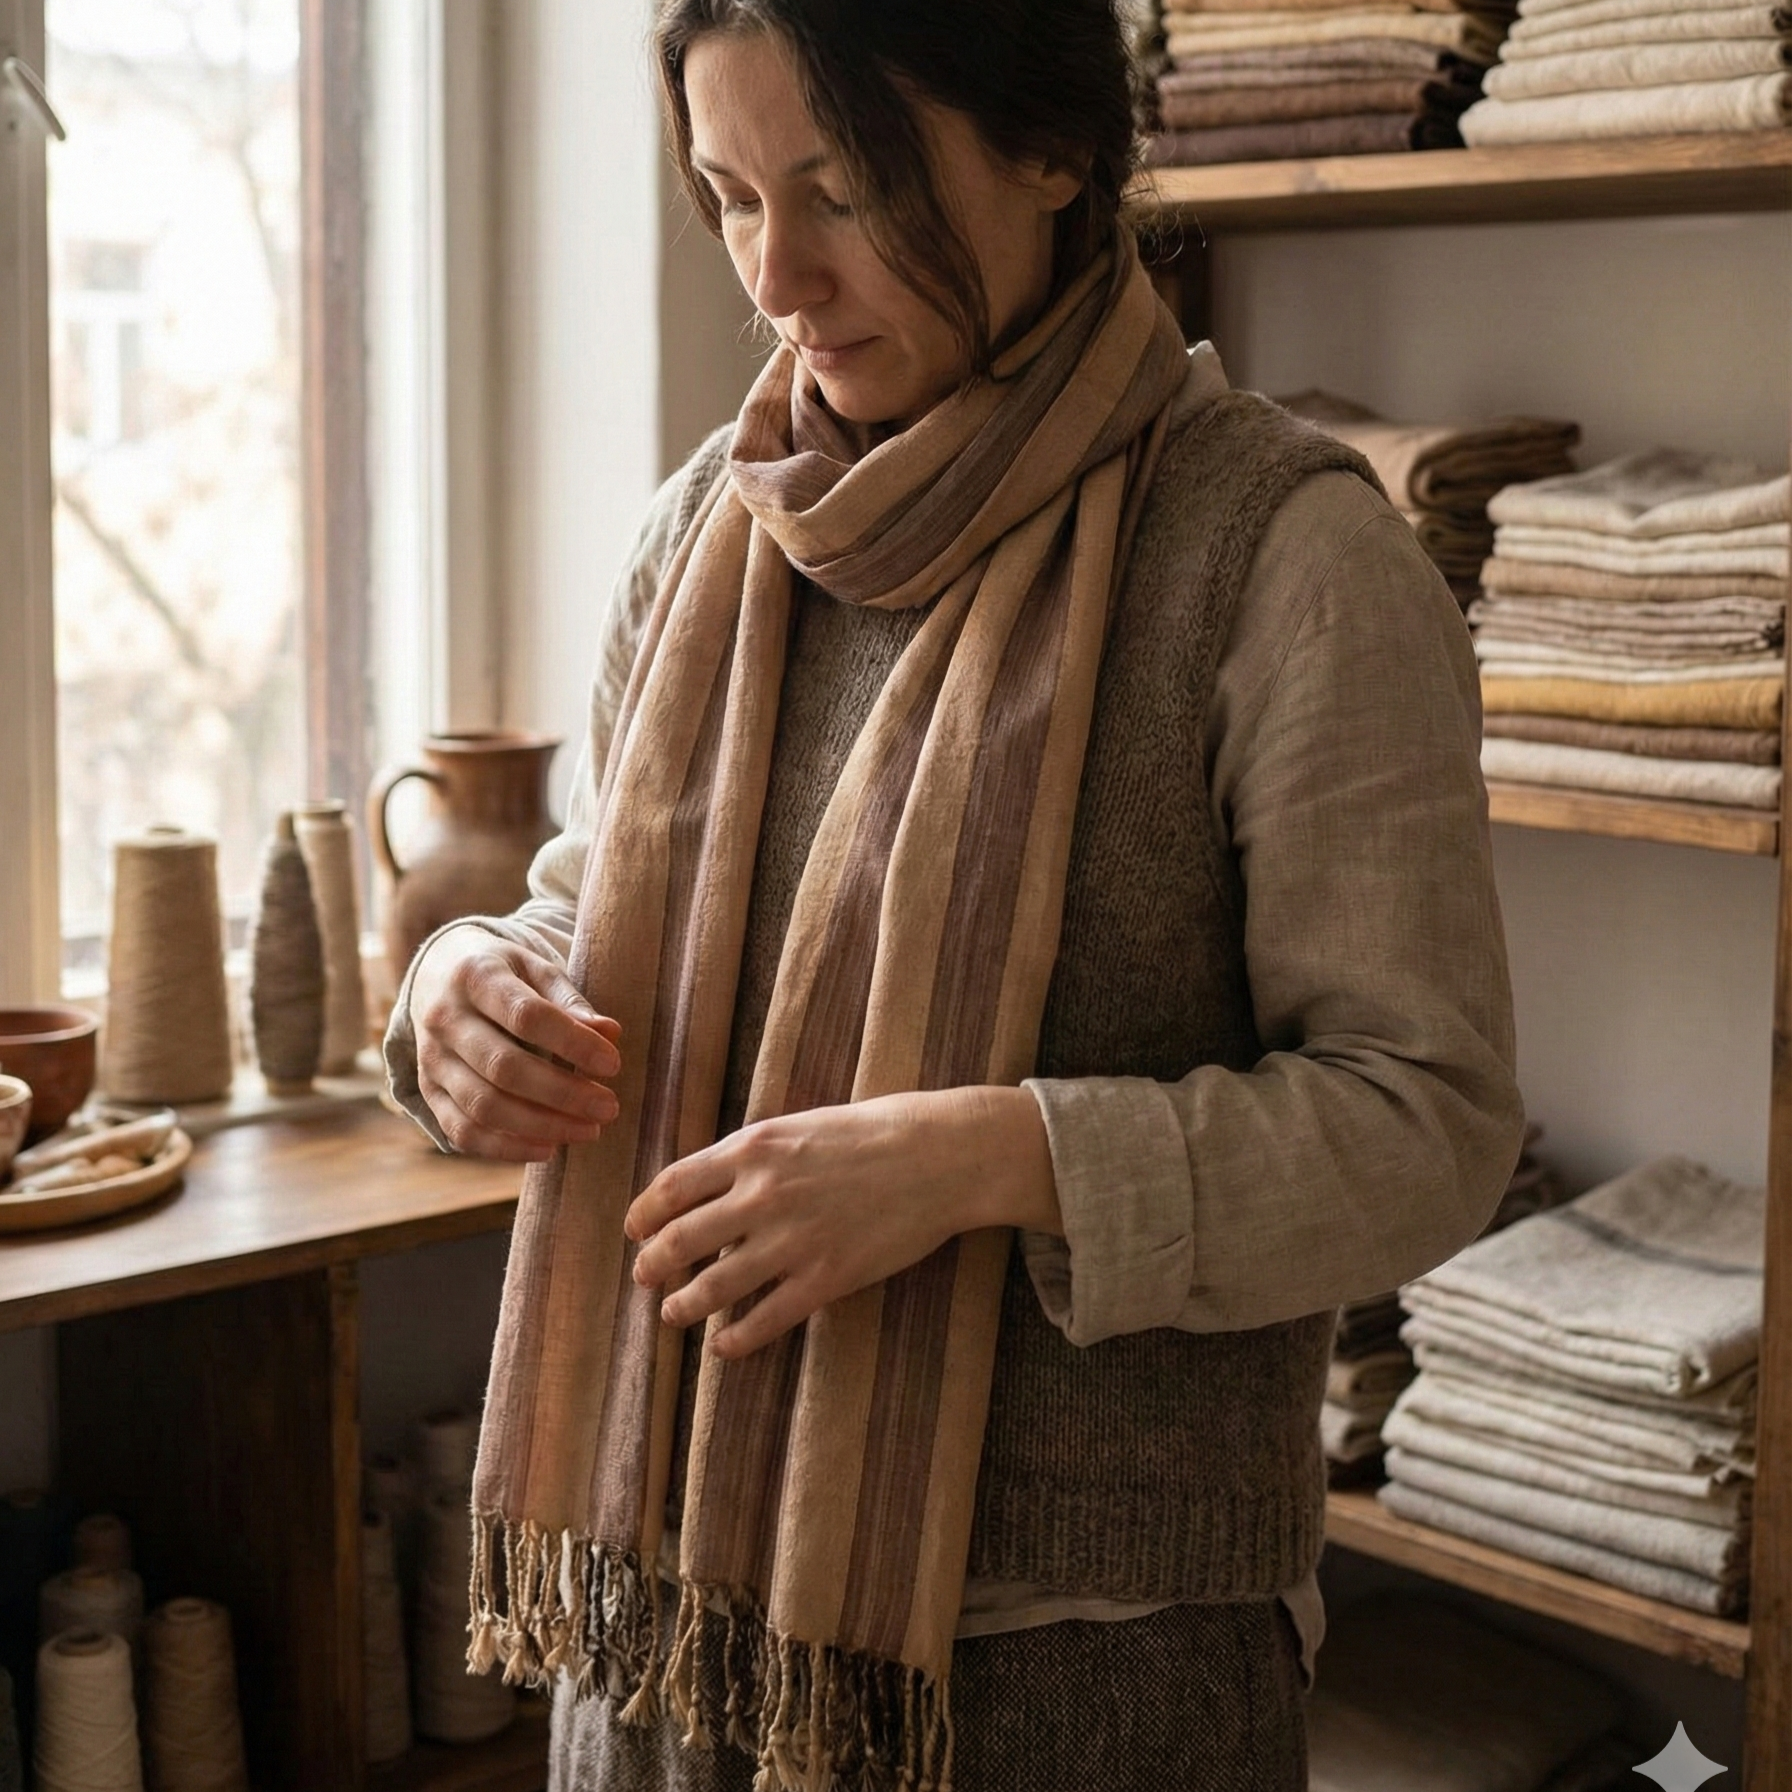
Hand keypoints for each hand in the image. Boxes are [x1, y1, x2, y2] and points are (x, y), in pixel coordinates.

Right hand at [409, 925, 622, 1161]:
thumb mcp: (535, 968)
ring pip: (483, 1106)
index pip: (527, 1016)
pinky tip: (549, 1147)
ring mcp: (431, 1059)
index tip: (613, 1064)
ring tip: (589, 1130)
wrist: (437, 974)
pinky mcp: (428, 1091)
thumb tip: (609, 1033)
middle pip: (504, 1067)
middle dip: (564, 1094)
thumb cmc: (504, 973)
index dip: (573, 1044)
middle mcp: (444, 1018)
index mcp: (476, 976)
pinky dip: (506, 1148)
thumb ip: (570, 1000)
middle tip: (609, 1107)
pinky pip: (462, 1131)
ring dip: (541, 1126)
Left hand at [626, 1085, 1059, 1357]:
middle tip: (644, 1276)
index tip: (635, 1230)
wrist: (938, 1156)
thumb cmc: (870, 1133)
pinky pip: (765, 1319)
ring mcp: (793, 1240)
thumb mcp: (799, 1126)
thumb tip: (708, 1186)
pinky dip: (734, 1339)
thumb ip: (752, 1155)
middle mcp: (763, 1194)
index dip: (644, 1214)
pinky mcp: (826, 1277)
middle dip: (652, 1264)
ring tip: (673, 1313)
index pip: (673, 1186)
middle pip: (680, 1239)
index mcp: (753, 1149)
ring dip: (683, 1305)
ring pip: (713, 1286)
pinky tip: (723, 1345)